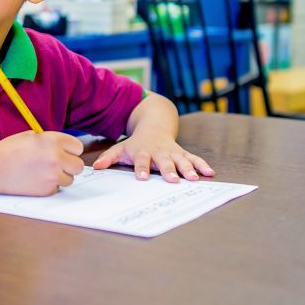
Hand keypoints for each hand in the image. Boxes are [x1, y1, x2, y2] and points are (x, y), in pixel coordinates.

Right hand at [0, 131, 84, 195]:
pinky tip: (36, 179)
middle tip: (57, 164)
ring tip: (43, 172)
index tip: (63, 152)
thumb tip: (65, 148)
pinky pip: (57, 188)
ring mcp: (53, 175)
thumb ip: (51, 141)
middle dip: (69, 166)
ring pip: (70, 179)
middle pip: (79, 166)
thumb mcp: (32, 136)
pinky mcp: (47, 190)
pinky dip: (50, 185)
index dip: (70, 150)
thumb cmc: (10, 150)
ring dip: (60, 177)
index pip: (78, 148)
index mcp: (54, 140)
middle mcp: (57, 157)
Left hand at [92, 131, 213, 182]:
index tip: (143, 178)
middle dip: (168, 170)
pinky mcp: (183, 152)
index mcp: (143, 151)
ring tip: (194, 179)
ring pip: (181, 160)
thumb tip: (95, 167)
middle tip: (172, 180)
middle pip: (163, 161)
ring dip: (187, 169)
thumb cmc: (136, 143)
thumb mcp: (121, 148)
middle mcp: (159, 152)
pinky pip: (194, 158)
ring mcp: (172, 152)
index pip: (141, 160)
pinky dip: (202, 165)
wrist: (153, 124)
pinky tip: (210, 173)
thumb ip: (109, 158)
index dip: (142, 168)